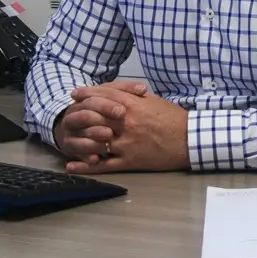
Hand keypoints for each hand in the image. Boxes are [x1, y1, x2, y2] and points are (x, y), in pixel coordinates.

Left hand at [63, 84, 188, 174]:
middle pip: (94, 116)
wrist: (189, 140)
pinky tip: (72, 166)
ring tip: (67, 136)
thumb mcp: (153, 100)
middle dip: (79, 114)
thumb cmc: (173, 119)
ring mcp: (125, 144)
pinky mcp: (129, 161)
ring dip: (78, 138)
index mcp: (132, 106)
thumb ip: (133, 96)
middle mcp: (125, 123)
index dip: (86, 94)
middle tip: (69, 113)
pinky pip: (103, 164)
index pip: (102, 97)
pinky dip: (86, 166)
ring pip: (94, 140)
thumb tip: (119, 91)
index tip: (75, 94)